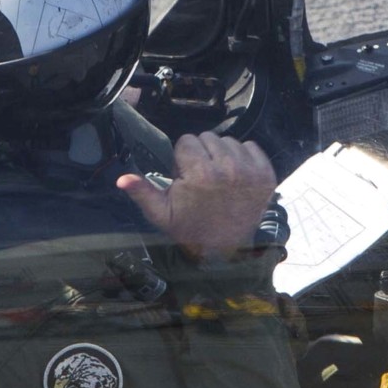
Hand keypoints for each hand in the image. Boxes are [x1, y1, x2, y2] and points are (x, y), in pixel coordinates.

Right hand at [117, 133, 275, 261]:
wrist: (226, 249)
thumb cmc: (190, 229)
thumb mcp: (161, 214)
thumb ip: (142, 193)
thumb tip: (121, 178)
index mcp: (200, 174)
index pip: (186, 141)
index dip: (182, 159)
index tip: (186, 177)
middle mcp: (227, 168)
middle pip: (207, 138)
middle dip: (201, 154)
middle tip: (202, 179)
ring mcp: (250, 171)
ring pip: (228, 141)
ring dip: (221, 155)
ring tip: (218, 178)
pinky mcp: (266, 174)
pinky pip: (251, 147)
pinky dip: (243, 157)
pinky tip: (236, 176)